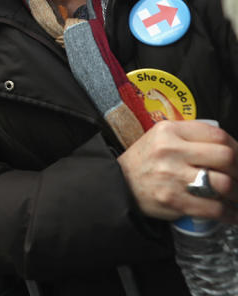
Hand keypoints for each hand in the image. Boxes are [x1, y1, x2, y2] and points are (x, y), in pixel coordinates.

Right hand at [117, 120, 237, 221]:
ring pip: (223, 184)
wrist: (118, 184)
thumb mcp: (161, 138)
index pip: (217, 134)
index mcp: (169, 131)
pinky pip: (213, 208)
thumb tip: (230, 149)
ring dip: (237, 193)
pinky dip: (229, 214)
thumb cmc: (146, 161)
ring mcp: (171, 176)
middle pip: (225, 157)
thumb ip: (191, 137)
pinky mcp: (173, 200)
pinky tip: (231, 213)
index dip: (237, 147)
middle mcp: (170, 151)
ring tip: (236, 196)